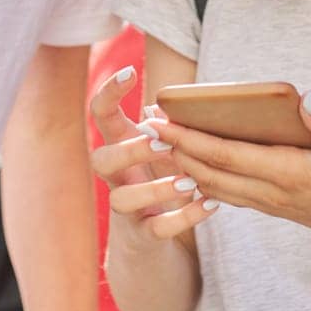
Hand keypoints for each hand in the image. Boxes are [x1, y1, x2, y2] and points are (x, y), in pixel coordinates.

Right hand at [88, 67, 220, 240]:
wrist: (149, 238)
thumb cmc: (159, 177)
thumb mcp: (162, 147)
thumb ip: (168, 124)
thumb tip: (180, 102)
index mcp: (118, 146)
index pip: (100, 114)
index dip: (108, 92)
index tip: (129, 72)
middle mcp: (115, 177)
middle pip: (101, 160)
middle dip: (131, 150)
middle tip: (165, 144)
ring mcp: (126, 209)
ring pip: (122, 200)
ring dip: (156, 189)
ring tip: (189, 182)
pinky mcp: (142, 236)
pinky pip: (157, 229)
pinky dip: (185, 218)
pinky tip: (210, 203)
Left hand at [155, 89, 310, 250]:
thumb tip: (306, 97)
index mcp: (288, 173)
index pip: (226, 155)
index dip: (190, 139)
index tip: (161, 121)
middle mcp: (272, 192)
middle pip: (210, 172)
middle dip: (175, 150)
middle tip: (145, 124)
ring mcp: (270, 202)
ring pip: (214, 186)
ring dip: (184, 164)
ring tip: (160, 141)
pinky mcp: (273, 205)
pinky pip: (228, 193)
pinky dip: (203, 179)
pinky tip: (191, 167)